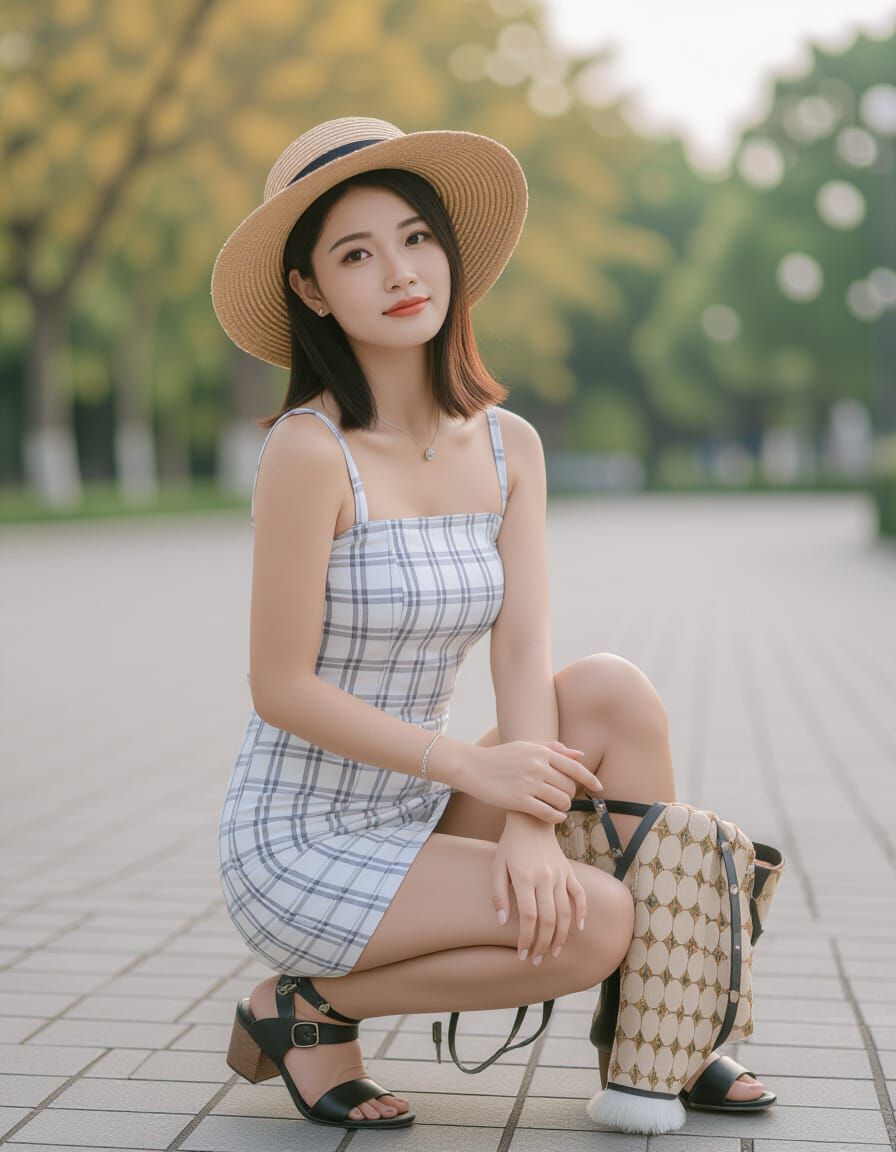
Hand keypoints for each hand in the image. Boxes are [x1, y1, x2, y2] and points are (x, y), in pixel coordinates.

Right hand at [464, 739, 601, 822]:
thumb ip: (553, 749)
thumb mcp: (526, 746)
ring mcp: (528, 783)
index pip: (574, 767)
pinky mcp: (519, 800)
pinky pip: (548, 813)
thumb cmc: (501, 757)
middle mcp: (538, 766)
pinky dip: (555, 817)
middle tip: (563, 798)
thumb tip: (580, 755)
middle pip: (569, 787)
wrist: (472, 767)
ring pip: (561, 801)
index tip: (599, 788)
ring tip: (557, 808)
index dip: (590, 779)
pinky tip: (553, 817)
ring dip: (563, 808)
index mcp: (541, 752)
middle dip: (570, 795)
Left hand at [492, 812, 586, 962]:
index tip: (521, 954)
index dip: (526, 939)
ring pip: (565, 913)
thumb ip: (498, 894)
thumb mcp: (496, 866)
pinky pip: (580, 895)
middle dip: (543, 944)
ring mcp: (560, 875)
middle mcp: (545, 878)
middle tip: (537, 960)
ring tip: (554, 953)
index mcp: (524, 878)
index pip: (528, 917)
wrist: (532, 820)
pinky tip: (579, 929)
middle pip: (548, 920)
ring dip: (561, 936)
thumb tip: (502, 921)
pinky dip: (582, 913)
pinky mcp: (570, 872)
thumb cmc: (510, 846)